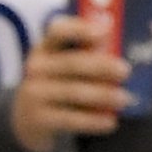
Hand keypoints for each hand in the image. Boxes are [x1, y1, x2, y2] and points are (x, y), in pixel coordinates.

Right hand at [9, 16, 131, 151]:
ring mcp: (35, 94)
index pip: (58, 31)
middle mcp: (36, 68)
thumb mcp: (63, 67)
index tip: (106, 30)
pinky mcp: (39, 119)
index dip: (80, 29)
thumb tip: (120, 52)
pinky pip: (70, 119)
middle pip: (72, 63)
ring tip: (124, 99)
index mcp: (45, 48)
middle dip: (101, 66)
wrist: (26, 121)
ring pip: (74, 92)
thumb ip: (87, 56)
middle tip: (125, 71)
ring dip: (103, 95)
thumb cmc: (56, 86)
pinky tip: (110, 122)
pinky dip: (93, 121)